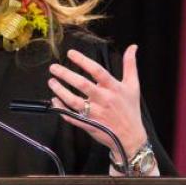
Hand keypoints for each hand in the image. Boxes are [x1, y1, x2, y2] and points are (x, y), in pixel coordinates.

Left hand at [47, 45, 148, 159]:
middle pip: (82, 84)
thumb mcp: (133, 85)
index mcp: (113, 88)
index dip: (83, 61)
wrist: (131, 137)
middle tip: (53, 67)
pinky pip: (71, 116)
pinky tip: (54, 100)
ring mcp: (95, 113)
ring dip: (60, 91)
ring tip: (51, 81)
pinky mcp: (88, 124)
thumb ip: (130, 65)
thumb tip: (133, 47)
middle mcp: (103, 100)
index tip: (70, 53)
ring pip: (74, 101)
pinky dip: (61, 109)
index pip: (97, 71)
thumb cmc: (130, 110)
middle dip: (66, 74)